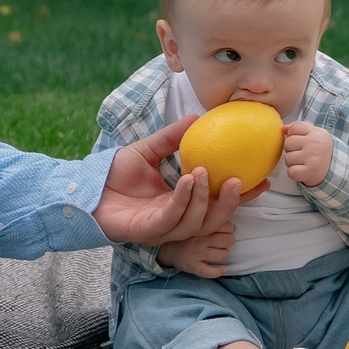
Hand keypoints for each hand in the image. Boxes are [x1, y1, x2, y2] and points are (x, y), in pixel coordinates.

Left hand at [95, 118, 244, 246]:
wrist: (84, 188)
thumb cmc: (113, 174)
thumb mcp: (147, 151)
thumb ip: (171, 139)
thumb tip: (197, 117)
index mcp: (181, 203)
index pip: (217, 203)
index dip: (242, 196)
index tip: (263, 180)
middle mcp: (175, 219)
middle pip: (213, 220)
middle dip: (229, 203)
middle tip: (237, 179)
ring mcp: (162, 228)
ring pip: (195, 222)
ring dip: (203, 198)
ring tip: (204, 171)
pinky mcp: (146, 231)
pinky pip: (171, 218)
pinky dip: (182, 200)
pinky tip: (187, 181)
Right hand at [158, 221, 236, 277]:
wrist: (166, 248)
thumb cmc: (186, 234)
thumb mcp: (195, 220)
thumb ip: (210, 216)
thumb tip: (229, 220)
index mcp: (200, 225)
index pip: (227, 226)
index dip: (229, 228)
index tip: (223, 230)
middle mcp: (199, 239)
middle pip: (228, 240)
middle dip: (228, 241)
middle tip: (220, 241)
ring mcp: (196, 254)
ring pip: (222, 255)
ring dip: (223, 254)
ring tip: (217, 252)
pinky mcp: (192, 266)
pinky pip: (209, 272)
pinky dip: (218, 271)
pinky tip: (222, 269)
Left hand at [282, 121, 332, 186]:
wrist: (334, 169)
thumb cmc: (319, 150)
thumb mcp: (314, 134)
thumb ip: (298, 128)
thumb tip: (283, 129)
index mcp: (316, 133)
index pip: (294, 128)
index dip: (293, 135)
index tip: (301, 142)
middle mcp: (315, 144)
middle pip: (288, 143)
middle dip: (291, 150)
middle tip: (302, 154)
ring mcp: (313, 158)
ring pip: (287, 158)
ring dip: (292, 163)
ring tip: (303, 163)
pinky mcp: (310, 171)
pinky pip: (291, 172)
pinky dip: (294, 173)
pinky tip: (303, 171)